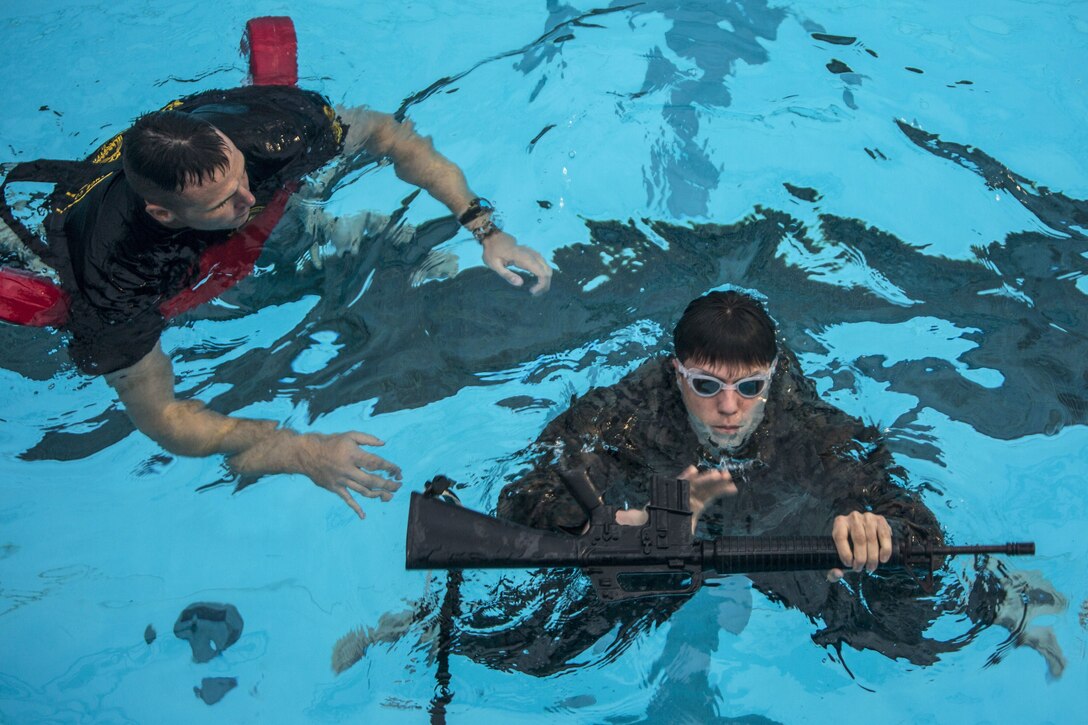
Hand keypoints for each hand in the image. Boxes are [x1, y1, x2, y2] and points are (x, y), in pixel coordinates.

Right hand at [230, 430, 401, 518]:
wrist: (306, 454)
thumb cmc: (331, 442)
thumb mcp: (350, 435)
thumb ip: (368, 439)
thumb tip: (384, 443)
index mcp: (353, 454)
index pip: (376, 463)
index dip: (389, 468)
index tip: (398, 471)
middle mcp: (348, 469)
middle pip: (372, 481)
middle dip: (388, 485)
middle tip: (398, 486)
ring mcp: (341, 480)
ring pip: (363, 491)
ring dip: (378, 495)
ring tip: (389, 497)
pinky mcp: (335, 488)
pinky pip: (346, 500)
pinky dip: (355, 508)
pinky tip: (363, 516)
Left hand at [480, 231, 552, 294]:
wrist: (494, 238)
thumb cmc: (492, 252)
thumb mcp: (494, 265)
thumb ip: (507, 275)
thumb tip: (520, 284)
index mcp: (523, 257)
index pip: (541, 272)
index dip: (541, 284)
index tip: (531, 292)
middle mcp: (532, 254)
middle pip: (548, 271)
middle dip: (544, 285)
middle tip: (533, 293)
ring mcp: (533, 253)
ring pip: (547, 268)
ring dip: (545, 281)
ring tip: (535, 290)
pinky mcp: (533, 254)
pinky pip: (543, 266)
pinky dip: (543, 275)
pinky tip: (535, 282)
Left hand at [614, 465, 737, 533]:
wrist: (654, 528)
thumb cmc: (647, 522)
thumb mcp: (638, 521)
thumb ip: (630, 519)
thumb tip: (617, 516)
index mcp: (669, 497)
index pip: (677, 485)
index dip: (684, 478)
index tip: (691, 471)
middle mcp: (681, 495)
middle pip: (696, 485)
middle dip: (707, 479)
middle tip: (719, 474)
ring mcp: (691, 499)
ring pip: (706, 488)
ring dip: (717, 482)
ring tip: (728, 477)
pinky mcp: (699, 505)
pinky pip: (712, 496)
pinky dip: (721, 491)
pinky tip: (732, 488)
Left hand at [828, 511, 892, 580]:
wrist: (861, 533)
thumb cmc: (847, 547)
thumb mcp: (837, 556)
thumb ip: (833, 570)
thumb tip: (839, 573)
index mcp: (839, 522)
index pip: (840, 536)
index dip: (844, 553)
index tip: (848, 565)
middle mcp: (853, 517)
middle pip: (859, 539)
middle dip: (861, 558)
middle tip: (860, 569)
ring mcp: (868, 517)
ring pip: (872, 539)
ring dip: (873, 556)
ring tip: (871, 568)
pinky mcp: (881, 520)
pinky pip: (884, 535)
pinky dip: (885, 549)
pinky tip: (882, 559)